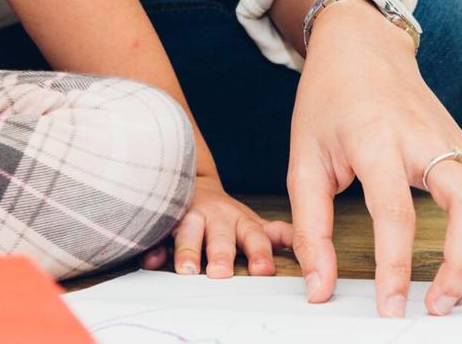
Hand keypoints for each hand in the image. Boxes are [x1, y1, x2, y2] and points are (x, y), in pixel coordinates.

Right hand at [141, 173, 293, 276]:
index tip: (264, 270)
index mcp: (242, 223)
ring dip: (188, 251)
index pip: (255, 238)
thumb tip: (308, 251)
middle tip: (222, 273)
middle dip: (221, 255)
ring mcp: (190, 220)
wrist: (193, 188)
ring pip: (188, 234)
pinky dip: (154, 247)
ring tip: (187, 269)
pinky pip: (157, 236)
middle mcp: (217, 221)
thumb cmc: (226, 217)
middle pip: (220, 238)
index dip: (259, 254)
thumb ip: (277, 236)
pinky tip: (153, 259)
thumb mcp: (252, 223)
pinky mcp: (165, 224)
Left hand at [287, 1, 461, 318]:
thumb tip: (319, 286)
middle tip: (438, 306)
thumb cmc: (330, 99)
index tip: (393, 308)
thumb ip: (311, 228)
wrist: (363, 45)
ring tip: (459, 294)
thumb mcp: (303, 159)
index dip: (396, 266)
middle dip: (461, 264)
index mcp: (377, 140)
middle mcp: (426, 139)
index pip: (396, 211)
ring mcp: (456, 142)